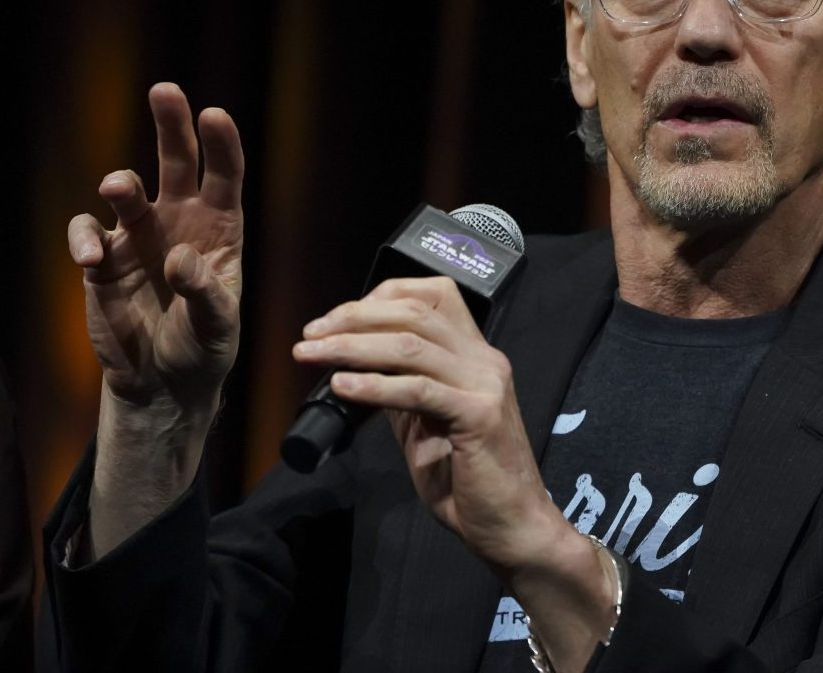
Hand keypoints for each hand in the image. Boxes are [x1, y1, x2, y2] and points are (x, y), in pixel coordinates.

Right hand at [67, 83, 244, 420]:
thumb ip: (204, 293)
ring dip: (121, 184)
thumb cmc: (203, 349)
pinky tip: (90, 258)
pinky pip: (87, 232)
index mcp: (221, 228)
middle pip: (177, 161)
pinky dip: (83, 236)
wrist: (161, 383)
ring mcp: (139, 235)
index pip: (225, 176)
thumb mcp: (217, 327)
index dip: (221, 144)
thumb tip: (180, 259)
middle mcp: (180, 221)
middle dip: (172, 124)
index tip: (213, 114)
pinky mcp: (103, 259)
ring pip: (127, 190)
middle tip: (165, 90)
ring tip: (118, 188)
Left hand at [294, 276, 561, 567]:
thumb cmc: (469, 482)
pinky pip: (418, 391)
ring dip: (351, 347)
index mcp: (476, 356)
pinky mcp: (479, 416)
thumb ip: (403, 391)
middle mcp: (485, 360)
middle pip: (415, 313)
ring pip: (411, 346)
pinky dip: (374, 385)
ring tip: (311, 354)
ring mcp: (486, 385)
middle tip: (311, 334)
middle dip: (354, 317)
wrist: (510, 527)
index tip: (337, 318)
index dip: (382, 296)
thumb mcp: (428, 425)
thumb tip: (357, 367)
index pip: (434, 295)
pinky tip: (342, 386)